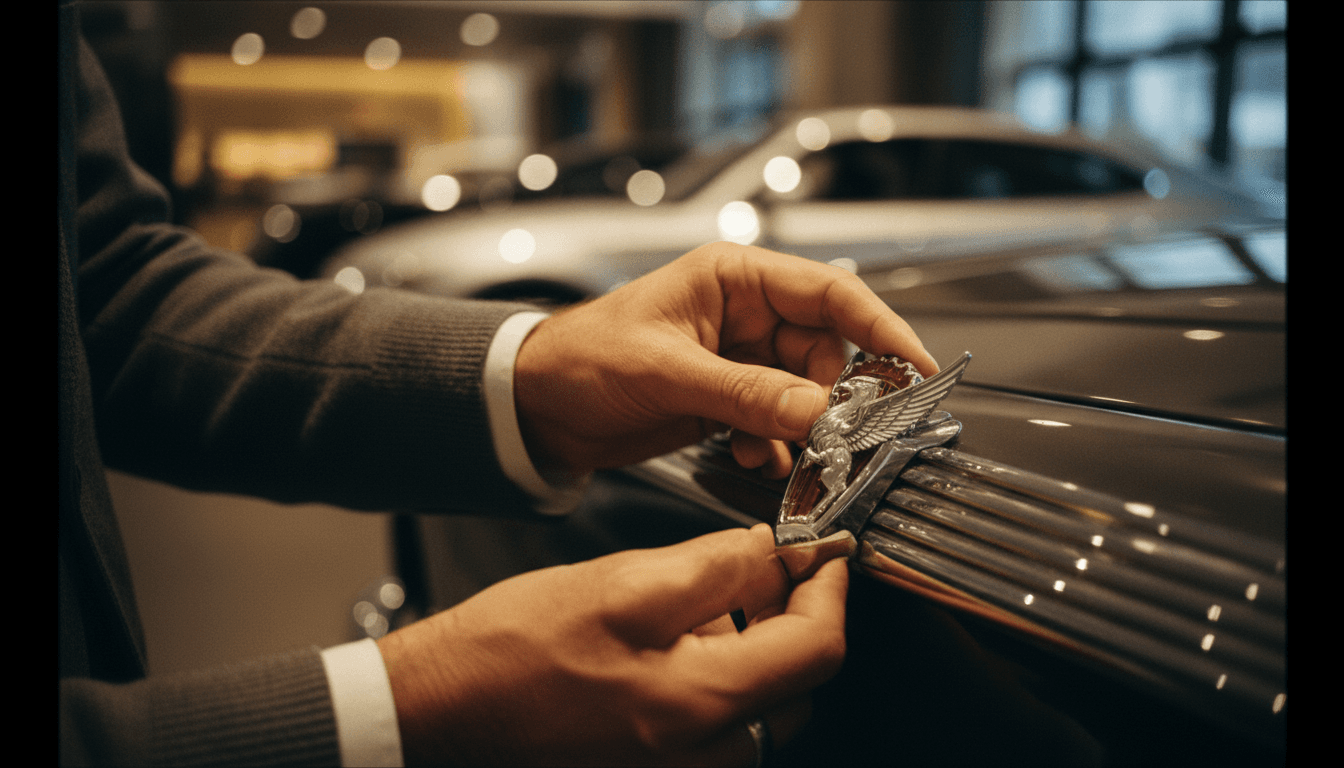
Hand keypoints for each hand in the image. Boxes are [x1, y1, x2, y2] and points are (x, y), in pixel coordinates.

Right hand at [378, 524, 848, 765]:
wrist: (441, 714)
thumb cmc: (512, 654)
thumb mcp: (621, 585)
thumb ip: (715, 568)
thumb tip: (775, 553)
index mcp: (701, 708)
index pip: (818, 649)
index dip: (828, 586)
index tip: (821, 550)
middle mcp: (706, 758)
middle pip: (794, 678)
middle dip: (784, 611)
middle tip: (749, 564)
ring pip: (759, 699)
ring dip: (748, 641)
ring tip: (690, 603)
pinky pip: (720, 722)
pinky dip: (715, 672)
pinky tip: (668, 642)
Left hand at [514, 242, 937, 478]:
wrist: (535, 405)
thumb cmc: (580, 357)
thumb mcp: (667, 371)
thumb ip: (746, 393)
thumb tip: (817, 413)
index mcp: (734, 279)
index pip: (830, 294)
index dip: (881, 328)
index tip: (914, 370)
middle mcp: (745, 316)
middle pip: (826, 353)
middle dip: (832, 399)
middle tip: (831, 436)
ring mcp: (739, 361)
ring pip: (805, 396)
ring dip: (799, 431)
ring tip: (770, 452)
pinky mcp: (728, 402)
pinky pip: (778, 425)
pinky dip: (775, 449)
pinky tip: (750, 458)